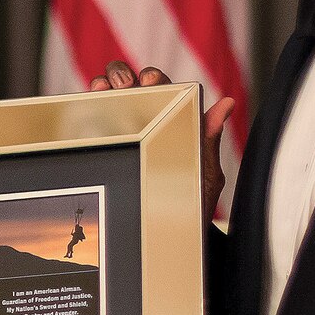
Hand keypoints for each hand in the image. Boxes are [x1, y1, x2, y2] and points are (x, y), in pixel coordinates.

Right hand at [87, 61, 233, 222]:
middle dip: (125, 76)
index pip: (164, 88)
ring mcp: (123, 133)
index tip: (150, 82)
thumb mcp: (204, 173)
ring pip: (108, 98)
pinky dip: (87, 105)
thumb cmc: (190, 203)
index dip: (155, 79)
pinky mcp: (102, 147)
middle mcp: (147, 122)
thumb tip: (227, 104)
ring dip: (104, 84)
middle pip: (131, 85)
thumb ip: (209, 139)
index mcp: (174, 121)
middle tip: (125, 86)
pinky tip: (90, 101)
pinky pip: (90, 121)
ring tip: (103, 88)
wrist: (167, 237)